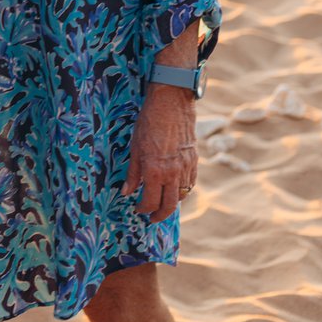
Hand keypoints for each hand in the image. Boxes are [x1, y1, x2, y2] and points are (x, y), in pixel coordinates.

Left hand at [121, 84, 197, 222]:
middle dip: (159, 215)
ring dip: (171, 203)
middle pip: (169, 206)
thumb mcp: (135, 147)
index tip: (138, 208)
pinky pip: (191, 184)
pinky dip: (183, 190)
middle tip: (151, 218)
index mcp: (155, 171)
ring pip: (181, 196)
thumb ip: (133, 173)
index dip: (143, 209)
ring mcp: (186, 168)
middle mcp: (173, 173)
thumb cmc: (149, 122)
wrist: (171, 103)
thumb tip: (127, 192)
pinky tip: (175, 189)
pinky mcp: (194, 161)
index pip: (150, 201)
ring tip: (162, 203)